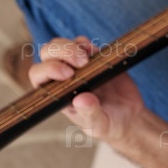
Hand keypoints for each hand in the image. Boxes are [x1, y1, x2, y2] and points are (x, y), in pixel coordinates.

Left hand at [28, 36, 144, 146]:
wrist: (128, 117)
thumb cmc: (107, 124)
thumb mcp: (98, 124)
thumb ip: (90, 113)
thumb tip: (81, 99)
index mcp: (56, 95)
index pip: (39, 76)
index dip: (49, 70)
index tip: (69, 74)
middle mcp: (62, 78)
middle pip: (47, 55)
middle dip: (61, 52)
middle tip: (82, 62)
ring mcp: (76, 66)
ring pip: (59, 45)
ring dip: (71, 46)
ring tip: (88, 58)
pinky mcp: (92, 58)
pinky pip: (81, 43)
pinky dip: (85, 44)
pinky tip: (95, 53)